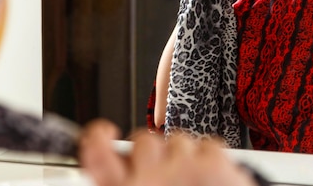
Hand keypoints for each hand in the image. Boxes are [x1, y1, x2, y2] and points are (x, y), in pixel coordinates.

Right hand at [79, 119, 256, 185]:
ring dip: (187, 158)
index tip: (106, 131)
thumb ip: (129, 183)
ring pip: (179, 140)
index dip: (97, 135)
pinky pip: (209, 145)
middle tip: (170, 175)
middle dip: (157, 153)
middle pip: (144, 141)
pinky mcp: (215, 163)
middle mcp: (150, 179)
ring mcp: (183, 168)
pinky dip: (214, 161)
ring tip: (197, 184)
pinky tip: (215, 181)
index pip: (97, 153)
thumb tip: (125, 167)